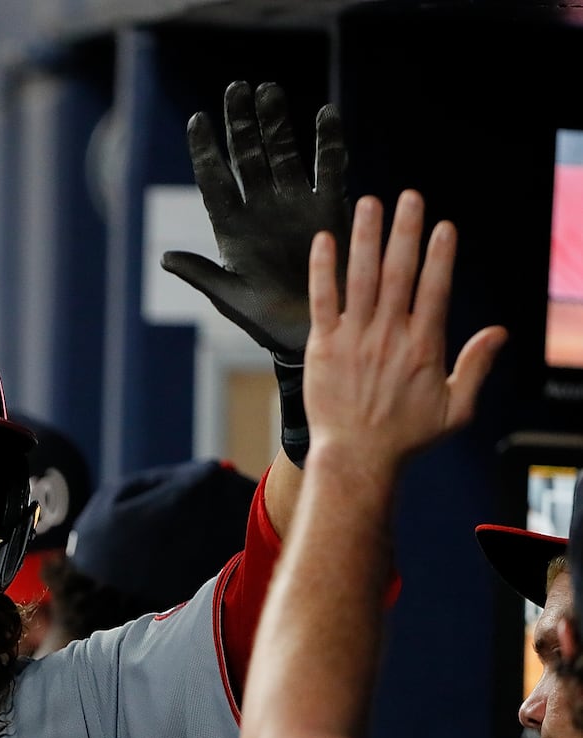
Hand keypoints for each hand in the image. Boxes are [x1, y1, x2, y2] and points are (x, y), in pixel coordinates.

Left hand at [162, 81, 348, 356]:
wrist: (312, 331)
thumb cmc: (264, 321)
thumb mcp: (230, 298)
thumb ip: (201, 274)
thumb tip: (164, 257)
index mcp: (231, 227)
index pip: (214, 180)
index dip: (205, 150)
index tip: (197, 120)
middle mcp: (260, 209)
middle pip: (248, 156)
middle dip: (241, 123)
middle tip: (236, 88)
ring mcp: (293, 205)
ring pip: (283, 154)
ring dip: (277, 123)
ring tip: (269, 90)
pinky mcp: (328, 208)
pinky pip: (329, 168)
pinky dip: (328, 142)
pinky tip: (325, 114)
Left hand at [304, 191, 504, 472]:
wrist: (356, 457)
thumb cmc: (405, 437)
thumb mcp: (456, 408)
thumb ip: (476, 366)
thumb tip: (500, 332)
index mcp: (424, 345)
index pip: (435, 288)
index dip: (439, 255)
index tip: (443, 226)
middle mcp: (390, 334)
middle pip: (399, 272)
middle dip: (405, 231)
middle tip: (410, 197)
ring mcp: (354, 338)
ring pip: (362, 277)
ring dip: (366, 237)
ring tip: (370, 203)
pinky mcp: (323, 345)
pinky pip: (322, 299)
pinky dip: (323, 269)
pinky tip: (324, 240)